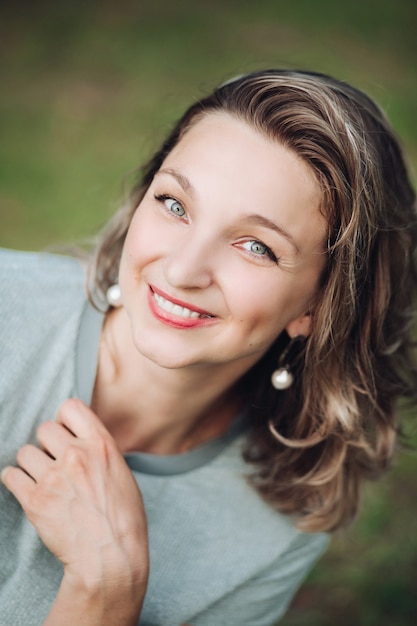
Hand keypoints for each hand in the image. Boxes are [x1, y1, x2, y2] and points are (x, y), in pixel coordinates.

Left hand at [1, 398, 148, 623]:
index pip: (70, 407)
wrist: (111, 557)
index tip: (65, 433)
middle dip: (47, 445)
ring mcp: (54, 477)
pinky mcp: (35, 500)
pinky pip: (11, 475)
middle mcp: (76, 455)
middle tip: (54, 462)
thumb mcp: (122, 473)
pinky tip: (26, 489)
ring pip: (25, 452)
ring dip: (31, 464)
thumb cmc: (123, 519)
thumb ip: (100, 451)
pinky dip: (16, 481)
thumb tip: (81, 440)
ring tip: (42, 480)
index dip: (64, 420)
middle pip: (44, 429)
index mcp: (101, 445)